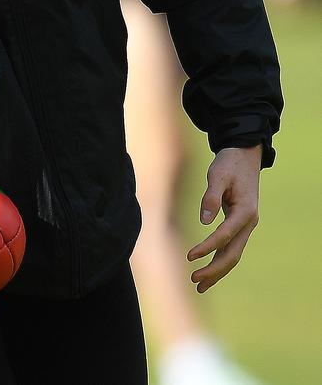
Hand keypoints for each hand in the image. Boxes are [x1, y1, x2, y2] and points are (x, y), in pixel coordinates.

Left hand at [187, 144, 261, 292]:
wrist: (244, 155)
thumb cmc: (229, 163)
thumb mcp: (218, 175)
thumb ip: (211, 198)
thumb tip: (204, 221)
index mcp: (245, 212)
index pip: (224, 236)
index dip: (207, 247)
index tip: (190, 256)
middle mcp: (249, 222)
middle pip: (233, 253)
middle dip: (214, 270)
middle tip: (194, 280)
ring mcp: (246, 225)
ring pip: (233, 254)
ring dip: (217, 271)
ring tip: (199, 285)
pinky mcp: (240, 224)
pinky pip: (231, 247)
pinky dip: (220, 259)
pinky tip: (208, 270)